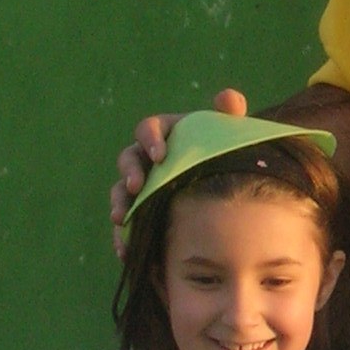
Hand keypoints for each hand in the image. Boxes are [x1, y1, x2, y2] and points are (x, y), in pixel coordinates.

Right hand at [110, 90, 247, 255]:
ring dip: (119, 204)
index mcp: (165, 134)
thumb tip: (228, 98)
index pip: (148, 128)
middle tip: (135, 186)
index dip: (150, 139)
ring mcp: (141, 186)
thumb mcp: (229, 135)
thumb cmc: (225, 155)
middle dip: (129, 172)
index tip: (161, 155)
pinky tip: (126, 251)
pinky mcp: (140, 212)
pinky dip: (123, 236)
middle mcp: (146, 158)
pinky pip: (126, 223)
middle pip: (128, 159)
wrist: (226, 187)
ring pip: (120, 192)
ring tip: (122, 220)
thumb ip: (230, 115)